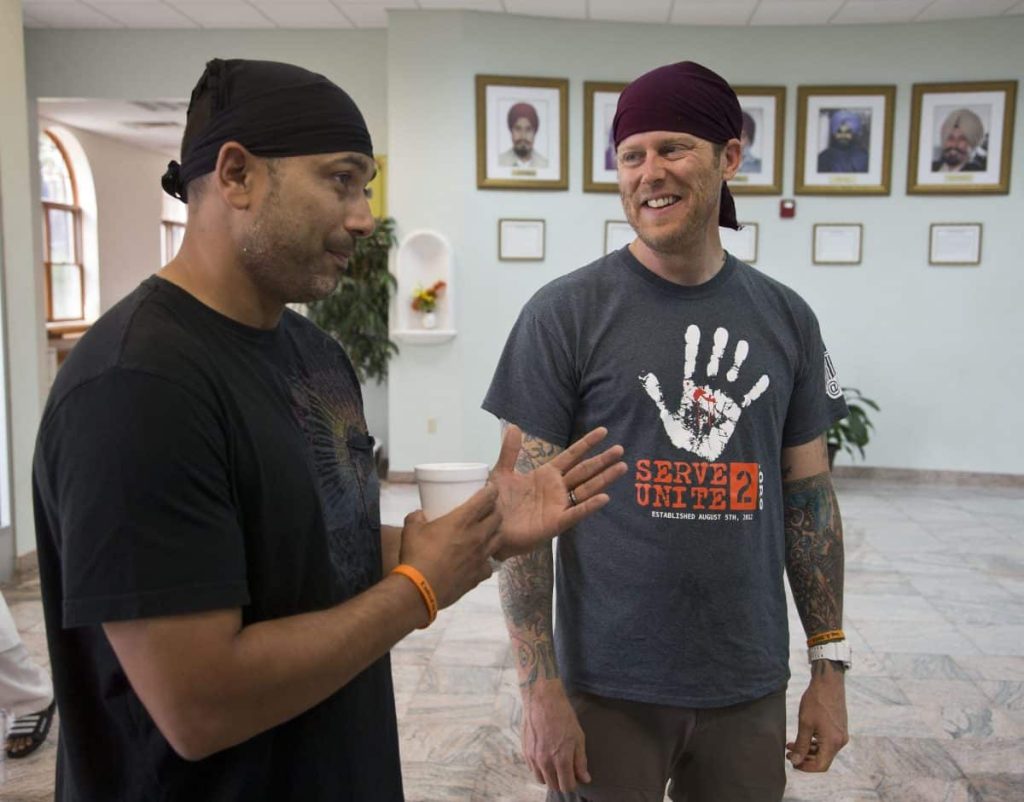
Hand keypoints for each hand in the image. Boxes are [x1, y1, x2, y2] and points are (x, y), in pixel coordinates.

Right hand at [398, 485, 499, 609]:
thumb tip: (420, 514)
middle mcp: (477, 536)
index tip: (490, 488)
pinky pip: (489, 564)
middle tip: (488, 510)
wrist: (420, 589)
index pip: (486, 499)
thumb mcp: (411, 529)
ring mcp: (481, 557)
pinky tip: (479, 561)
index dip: (491, 490)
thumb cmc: (416, 555)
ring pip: (499, 539)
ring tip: (488, 532)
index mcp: (462, 520)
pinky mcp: (479, 575)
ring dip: (495, 533)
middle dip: (495, 511)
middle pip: (498, 518)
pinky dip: (486, 560)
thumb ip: (417, 517)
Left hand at [489, 426, 626, 559]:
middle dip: (602, 460)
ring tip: (621, 467)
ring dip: (604, 478)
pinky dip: (589, 506)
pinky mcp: (556, 522)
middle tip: (620, 449)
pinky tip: (604, 498)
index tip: (603, 431)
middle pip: (584, 470)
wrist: (490, 528)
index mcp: (547, 474)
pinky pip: (576, 512)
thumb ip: (510, 451)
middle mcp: (557, 488)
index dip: (587, 443)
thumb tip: (514, 426)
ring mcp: (559, 505)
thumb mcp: (502, 473)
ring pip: (586, 489)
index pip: (571, 455)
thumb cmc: (497, 502)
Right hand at [521, 680, 589, 792]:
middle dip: (561, 781)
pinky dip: (539, 767)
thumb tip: (585, 778)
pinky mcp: (525, 751)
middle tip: (566, 769)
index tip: (575, 776)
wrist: (543, 699)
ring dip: (549, 776)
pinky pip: (532, 768)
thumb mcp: (578, 737)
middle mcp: (545, 762)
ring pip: (541, 779)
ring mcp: (533, 757)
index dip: (573, 783)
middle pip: (553, 785)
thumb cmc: (563, 715)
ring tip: (555, 762)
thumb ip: (580, 761)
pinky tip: (545, 754)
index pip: (567, 786)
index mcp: (561, 759)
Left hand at [639, 324, 769, 460]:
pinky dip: (756, 389)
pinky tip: (764, 378)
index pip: (691, 364)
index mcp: (690, 389)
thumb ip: (659, 396)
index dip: (692, 348)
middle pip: (713, 364)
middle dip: (717, 349)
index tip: (693, 330)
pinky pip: (747, 398)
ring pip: (731, 375)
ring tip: (742, 344)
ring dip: (737, 361)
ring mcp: (721, 399)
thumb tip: (646, 377)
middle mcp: (707, 390)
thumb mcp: (667, 416)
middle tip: (721, 331)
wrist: (695, 457)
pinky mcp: (734, 412)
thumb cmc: (680, 436)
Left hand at [787, 663, 848, 771]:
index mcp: (833, 742)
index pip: (821, 766)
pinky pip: (827, 742)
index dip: (805, 767)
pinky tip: (802, 737)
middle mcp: (840, 741)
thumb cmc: (816, 701)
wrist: (828, 683)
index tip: (792, 762)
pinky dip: (815, 743)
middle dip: (805, 758)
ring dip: (808, 750)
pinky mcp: (839, 728)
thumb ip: (800, 744)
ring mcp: (841, 735)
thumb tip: (796, 761)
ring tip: (792, 744)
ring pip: (824, 751)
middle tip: (789, 754)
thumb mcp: (805, 723)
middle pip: (823, 759)